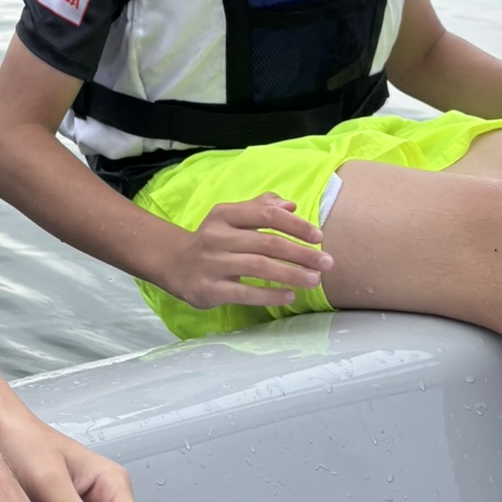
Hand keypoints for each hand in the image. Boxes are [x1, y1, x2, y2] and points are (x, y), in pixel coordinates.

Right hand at [160, 194, 331, 309]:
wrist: (174, 263)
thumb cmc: (212, 239)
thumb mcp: (230, 217)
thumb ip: (260, 208)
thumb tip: (291, 205)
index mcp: (224, 215)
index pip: (265, 214)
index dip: (295, 225)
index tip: (318, 237)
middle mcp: (217, 236)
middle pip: (266, 243)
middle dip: (301, 253)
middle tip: (327, 263)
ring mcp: (212, 263)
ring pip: (259, 267)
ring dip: (291, 274)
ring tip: (315, 280)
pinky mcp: (210, 289)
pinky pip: (245, 292)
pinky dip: (270, 294)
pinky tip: (290, 295)